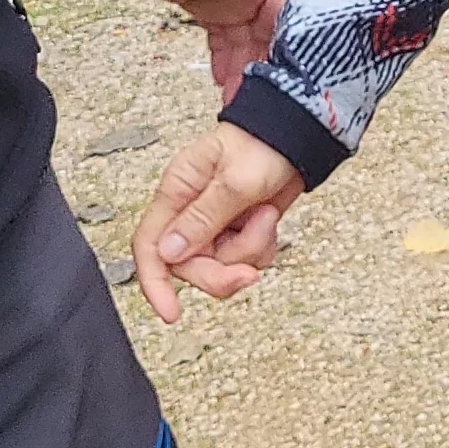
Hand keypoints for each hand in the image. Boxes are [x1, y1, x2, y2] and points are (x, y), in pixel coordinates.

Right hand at [132, 124, 301, 323]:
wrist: (299, 135)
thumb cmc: (263, 143)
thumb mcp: (235, 181)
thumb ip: (202, 219)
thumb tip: (168, 253)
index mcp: (177, 191)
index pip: (149, 245)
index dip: (154, 283)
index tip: (171, 312)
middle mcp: (190, 210)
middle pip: (189, 266)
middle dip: (222, 272)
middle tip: (248, 271)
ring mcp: (214, 222)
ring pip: (221, 265)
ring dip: (249, 250)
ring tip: (264, 217)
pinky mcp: (237, 229)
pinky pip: (244, 259)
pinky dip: (261, 247)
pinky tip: (268, 222)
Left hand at [143, 0, 293, 99]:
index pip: (281, 17)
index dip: (284, 45)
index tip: (285, 72)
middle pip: (265, 37)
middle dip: (261, 67)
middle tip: (256, 96)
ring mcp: (231, 3)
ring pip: (244, 45)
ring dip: (241, 72)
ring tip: (236, 99)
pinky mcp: (213, 12)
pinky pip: (225, 42)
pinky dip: (224, 63)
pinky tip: (222, 81)